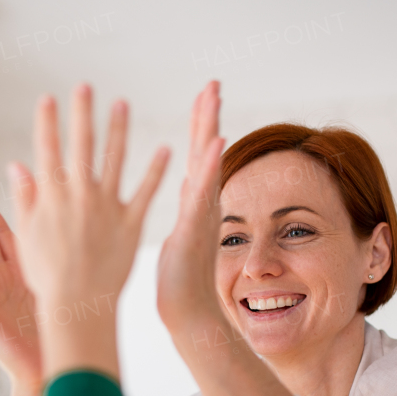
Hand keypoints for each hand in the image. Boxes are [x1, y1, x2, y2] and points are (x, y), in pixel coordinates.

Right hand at [8, 84, 169, 378]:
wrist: (77, 304)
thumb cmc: (47, 276)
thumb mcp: (28, 235)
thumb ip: (25, 198)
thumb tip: (17, 165)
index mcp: (52, 197)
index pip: (47, 150)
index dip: (47, 123)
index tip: (48, 99)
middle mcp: (79, 195)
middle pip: (81, 145)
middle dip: (82, 113)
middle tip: (85, 86)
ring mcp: (107, 207)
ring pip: (114, 159)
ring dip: (118, 129)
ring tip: (122, 103)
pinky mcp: (131, 224)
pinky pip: (146, 192)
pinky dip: (156, 170)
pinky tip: (165, 149)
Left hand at [157, 81, 226, 332]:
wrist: (189, 312)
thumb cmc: (181, 283)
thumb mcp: (180, 238)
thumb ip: (187, 214)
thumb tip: (185, 194)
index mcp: (194, 204)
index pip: (198, 155)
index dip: (201, 124)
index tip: (203, 94)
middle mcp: (203, 204)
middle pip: (207, 151)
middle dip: (209, 116)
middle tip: (212, 83)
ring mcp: (201, 215)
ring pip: (207, 164)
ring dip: (210, 130)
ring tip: (212, 98)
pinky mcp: (195, 228)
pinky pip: (203, 192)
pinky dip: (209, 167)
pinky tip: (215, 144)